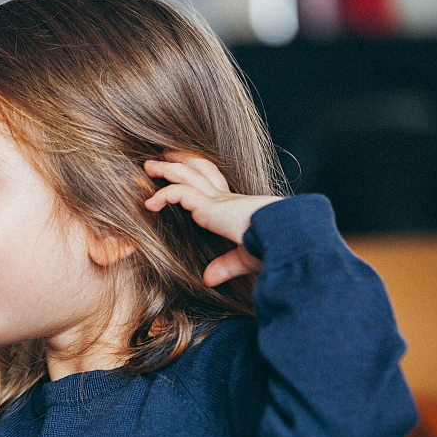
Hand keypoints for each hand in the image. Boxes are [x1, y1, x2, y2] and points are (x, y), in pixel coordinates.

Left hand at [144, 152, 281, 286]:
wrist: (288, 239)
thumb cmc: (275, 248)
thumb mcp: (245, 258)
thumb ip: (225, 266)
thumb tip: (208, 280)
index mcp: (235, 207)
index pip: (213, 184)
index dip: (196, 177)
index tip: (181, 175)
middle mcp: (226, 198)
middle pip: (199, 169)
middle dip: (181, 161)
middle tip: (163, 157)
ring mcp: (217, 200)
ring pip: (186, 174)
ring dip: (166, 169)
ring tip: (149, 167)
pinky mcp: (210, 206)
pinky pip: (178, 193)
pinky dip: (163, 195)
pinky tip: (150, 203)